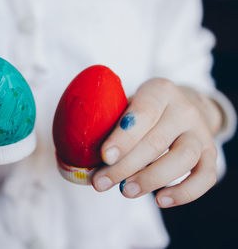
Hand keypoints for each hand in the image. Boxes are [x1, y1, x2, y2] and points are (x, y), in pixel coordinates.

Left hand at [92, 78, 221, 207]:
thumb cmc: (142, 112)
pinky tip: (160, 200)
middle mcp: (184, 109)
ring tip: (125, 191)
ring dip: (151, 179)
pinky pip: (206, 177)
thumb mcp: (126, 105)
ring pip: (183, 158)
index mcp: (159, 90)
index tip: (104, 157)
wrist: (179, 109)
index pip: (143, 112)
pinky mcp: (211, 153)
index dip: (123, 137)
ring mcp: (200, 132)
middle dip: (125, 166)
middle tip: (101, 183)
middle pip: (157, 141)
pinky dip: (185, 192)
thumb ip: (110, 125)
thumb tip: (81, 162)